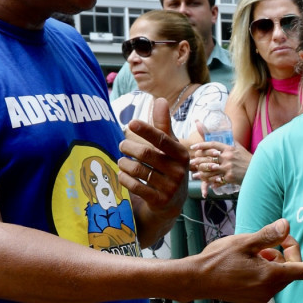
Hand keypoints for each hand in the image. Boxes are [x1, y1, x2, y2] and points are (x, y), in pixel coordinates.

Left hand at [118, 97, 188, 220]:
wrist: (171, 203)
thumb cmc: (168, 167)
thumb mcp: (169, 148)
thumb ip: (163, 125)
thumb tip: (161, 100)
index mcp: (182, 155)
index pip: (162, 139)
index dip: (147, 130)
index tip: (131, 123)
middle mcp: (179, 171)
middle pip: (146, 154)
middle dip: (128, 147)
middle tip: (122, 145)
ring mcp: (170, 188)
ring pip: (138, 170)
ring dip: (124, 163)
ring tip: (121, 161)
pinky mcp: (160, 201)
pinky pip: (136, 186)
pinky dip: (125, 178)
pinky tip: (122, 174)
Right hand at [183, 220, 302, 302]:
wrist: (197, 280)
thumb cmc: (218, 259)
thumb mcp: (245, 241)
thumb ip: (269, 235)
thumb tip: (287, 225)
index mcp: (271, 276)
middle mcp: (269, 290)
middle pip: (291, 270)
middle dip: (287, 252)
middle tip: (271, 238)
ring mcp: (261, 297)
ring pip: (279, 275)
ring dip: (274, 260)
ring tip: (254, 251)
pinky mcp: (253, 299)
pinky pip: (268, 283)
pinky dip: (266, 270)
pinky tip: (249, 262)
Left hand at [187, 124, 251, 193]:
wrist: (259, 171)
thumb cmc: (248, 159)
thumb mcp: (240, 148)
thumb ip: (231, 142)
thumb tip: (226, 133)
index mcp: (229, 148)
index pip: (212, 144)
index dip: (202, 145)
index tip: (194, 147)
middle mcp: (228, 157)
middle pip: (208, 158)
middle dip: (198, 160)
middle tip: (192, 162)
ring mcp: (228, 167)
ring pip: (210, 170)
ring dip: (201, 173)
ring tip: (195, 175)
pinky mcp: (230, 177)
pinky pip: (217, 180)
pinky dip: (211, 182)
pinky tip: (206, 184)